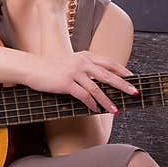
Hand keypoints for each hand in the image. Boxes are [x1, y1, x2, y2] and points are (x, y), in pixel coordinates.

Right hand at [23, 50, 138, 114]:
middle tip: (134, 92)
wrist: (32, 68)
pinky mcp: (66, 83)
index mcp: (85, 56)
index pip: (109, 63)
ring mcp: (74, 72)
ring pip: (97, 89)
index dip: (122, 71)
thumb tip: (100, 80)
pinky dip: (92, 104)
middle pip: (108, 75)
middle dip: (123, 85)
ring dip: (108, 101)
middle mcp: (82, 62)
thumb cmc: (51, 67)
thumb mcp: (71, 62)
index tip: (133, 78)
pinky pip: (84, 96)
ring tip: (115, 110)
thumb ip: (85, 67)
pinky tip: (96, 111)